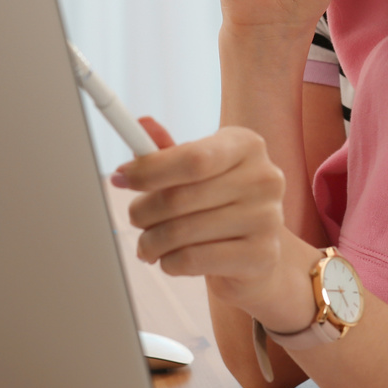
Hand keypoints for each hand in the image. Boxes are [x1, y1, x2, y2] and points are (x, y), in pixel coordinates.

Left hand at [119, 117, 316, 328]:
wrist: (257, 253)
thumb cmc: (220, 204)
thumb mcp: (197, 172)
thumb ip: (168, 152)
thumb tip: (141, 124)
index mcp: (247, 146)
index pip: (192, 158)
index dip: (149, 170)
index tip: (120, 178)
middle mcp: (264, 178)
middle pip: (180, 197)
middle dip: (143, 211)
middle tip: (134, 218)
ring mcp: (267, 218)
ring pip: (182, 232)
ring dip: (151, 242)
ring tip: (148, 245)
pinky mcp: (262, 255)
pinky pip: (193, 260)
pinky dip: (170, 263)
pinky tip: (170, 259)